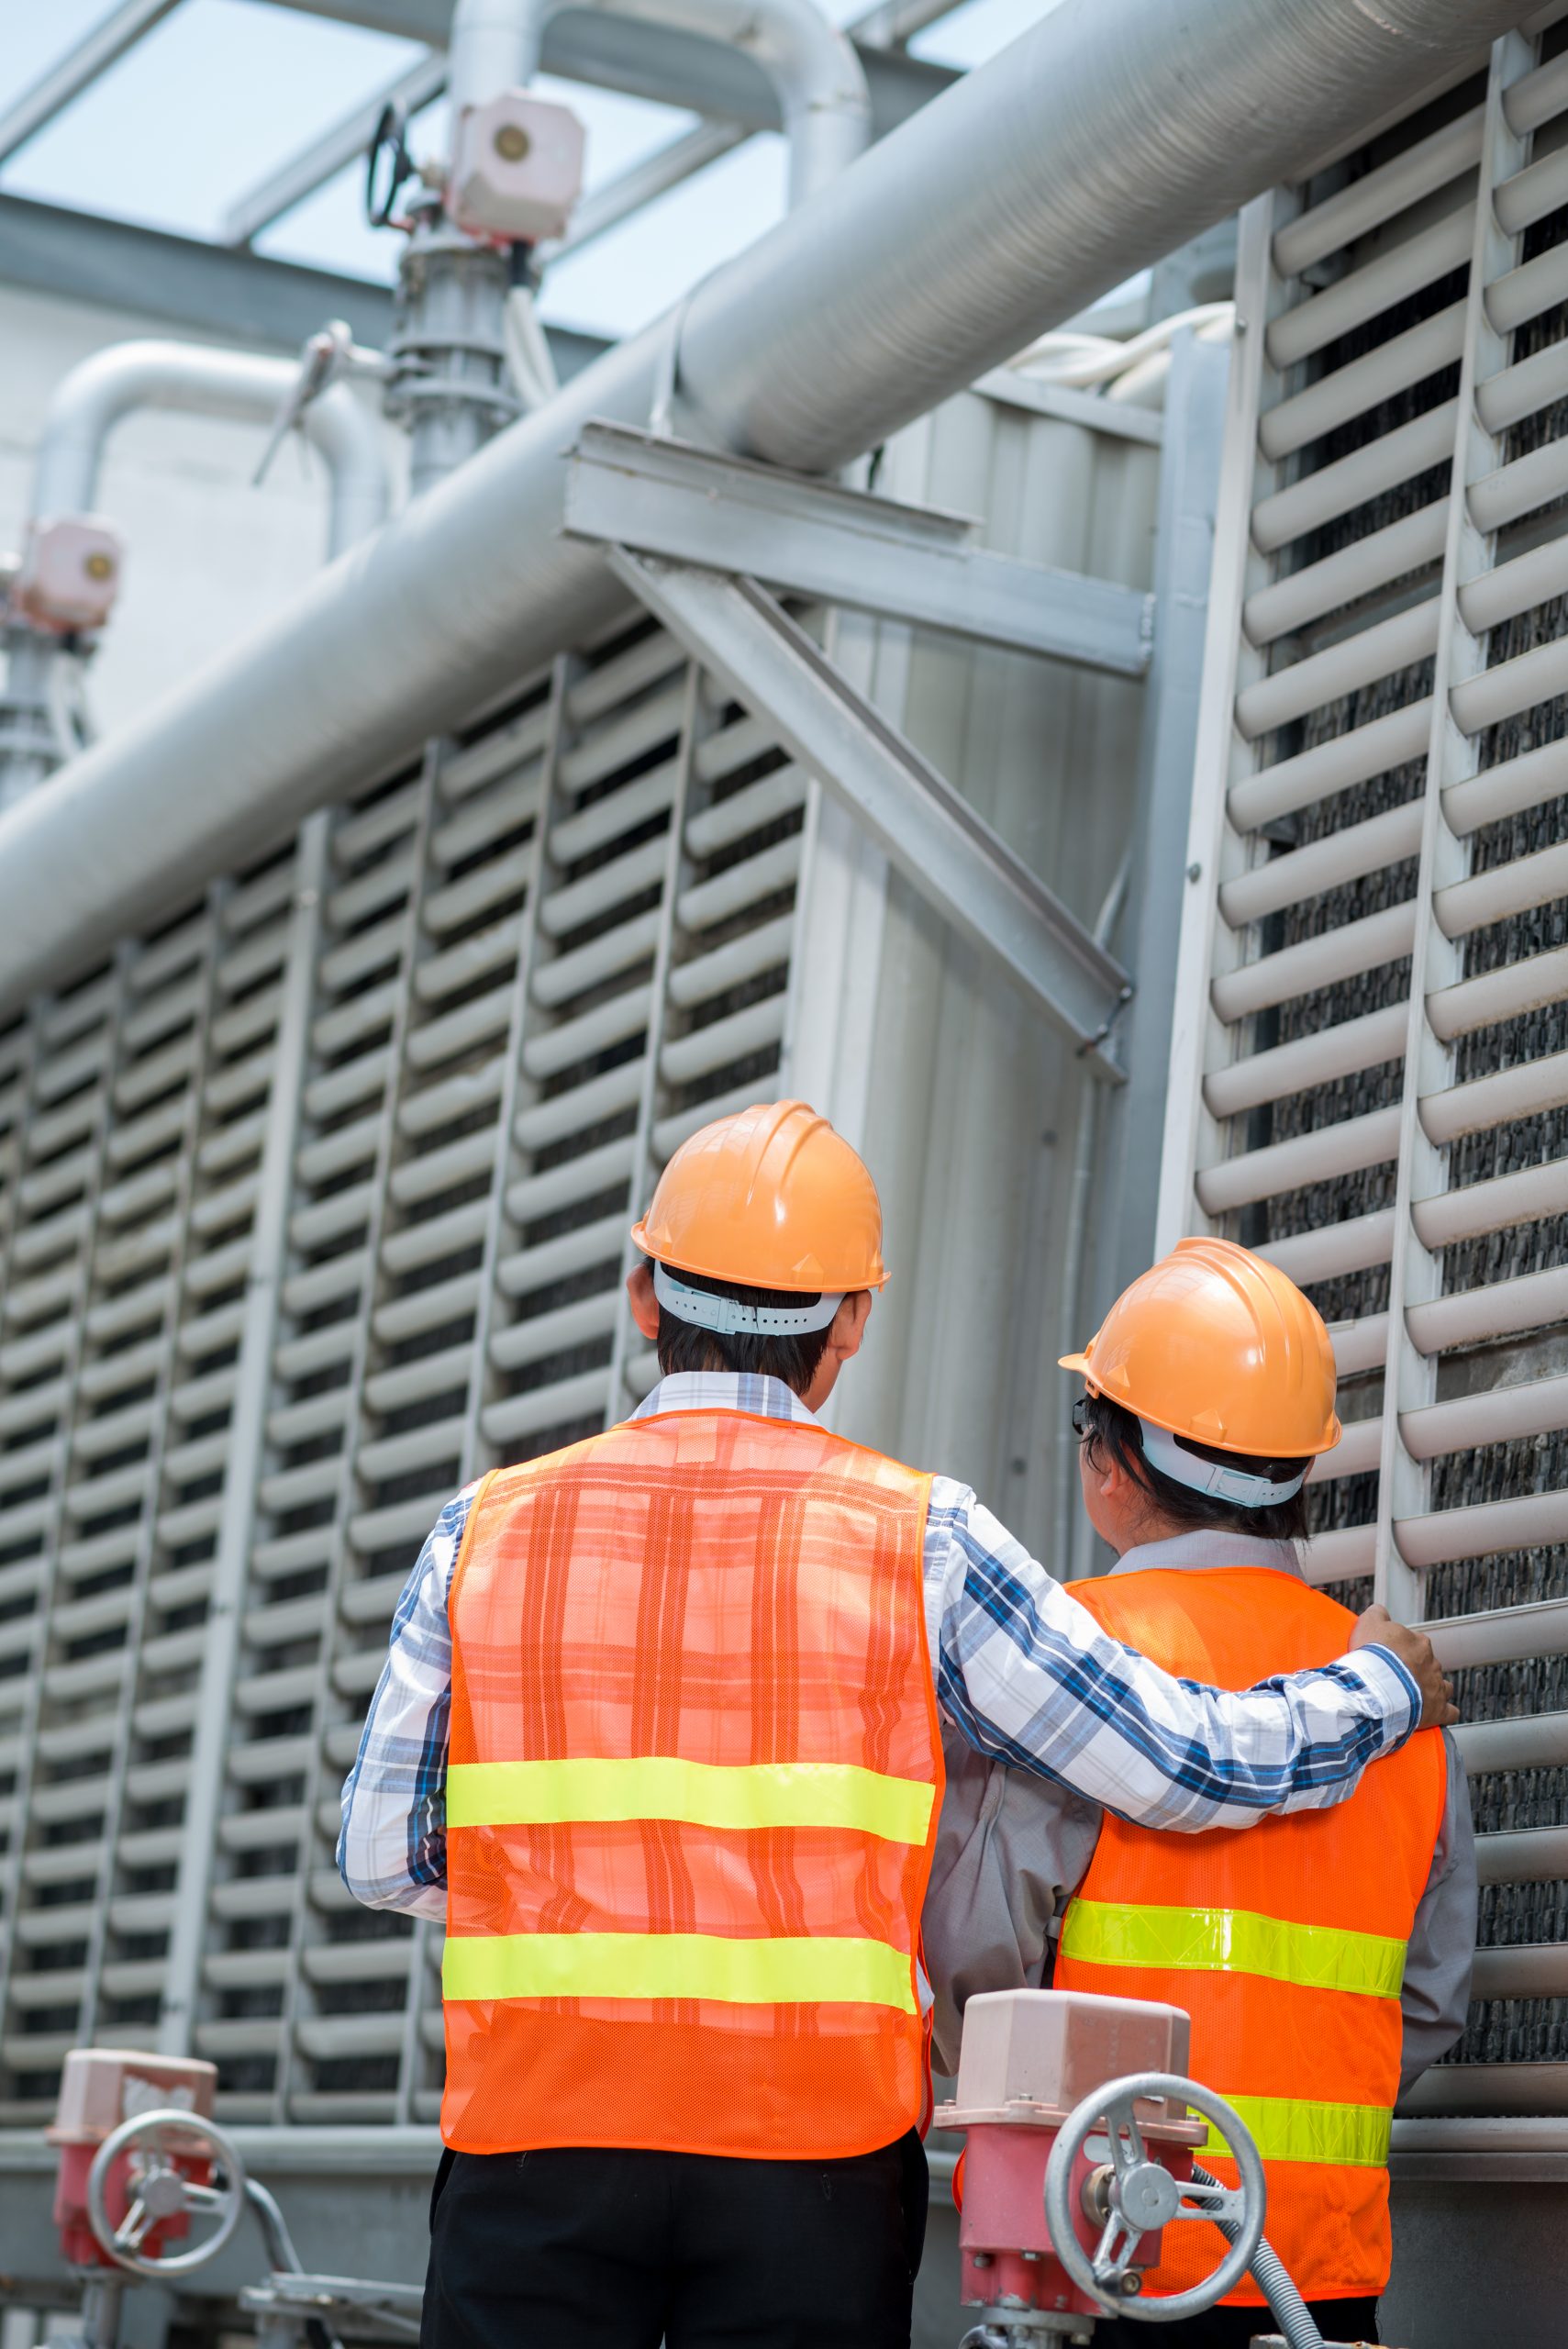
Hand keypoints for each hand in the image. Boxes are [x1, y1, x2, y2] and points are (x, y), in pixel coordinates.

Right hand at [1352, 1604, 1457, 1729]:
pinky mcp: (1438, 1709)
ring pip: (1443, 1685)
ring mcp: (1437, 1686)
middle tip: (1396, 1677)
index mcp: (1419, 1642)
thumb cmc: (1373, 1656)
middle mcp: (1432, 1663)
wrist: (1378, 1688)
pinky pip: (1450, 1712)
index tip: (1389, 1657)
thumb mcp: (1368, 1623)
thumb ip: (1377, 1614)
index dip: (1401, 1650)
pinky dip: (1445, 1712)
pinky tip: (1438, 1713)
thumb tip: (1380, 1610)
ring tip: (1417, 1695)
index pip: (1414, 1643)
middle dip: (1416, 1670)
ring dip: (1433, 1689)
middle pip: (1427, 1664)